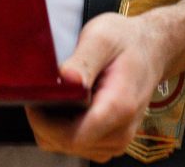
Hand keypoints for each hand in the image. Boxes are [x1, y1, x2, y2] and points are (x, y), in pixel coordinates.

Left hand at [25, 12, 170, 162]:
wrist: (151, 50)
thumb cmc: (126, 42)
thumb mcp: (102, 38)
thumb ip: (82, 61)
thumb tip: (65, 79)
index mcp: (118, 108)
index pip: (71, 136)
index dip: (44, 122)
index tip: (34, 98)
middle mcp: (120, 132)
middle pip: (64, 144)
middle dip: (44, 121)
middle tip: (41, 91)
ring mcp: (116, 141)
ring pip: (66, 147)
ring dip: (52, 125)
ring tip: (58, 95)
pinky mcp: (110, 141)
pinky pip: (75, 144)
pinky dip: (63, 127)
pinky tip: (66, 104)